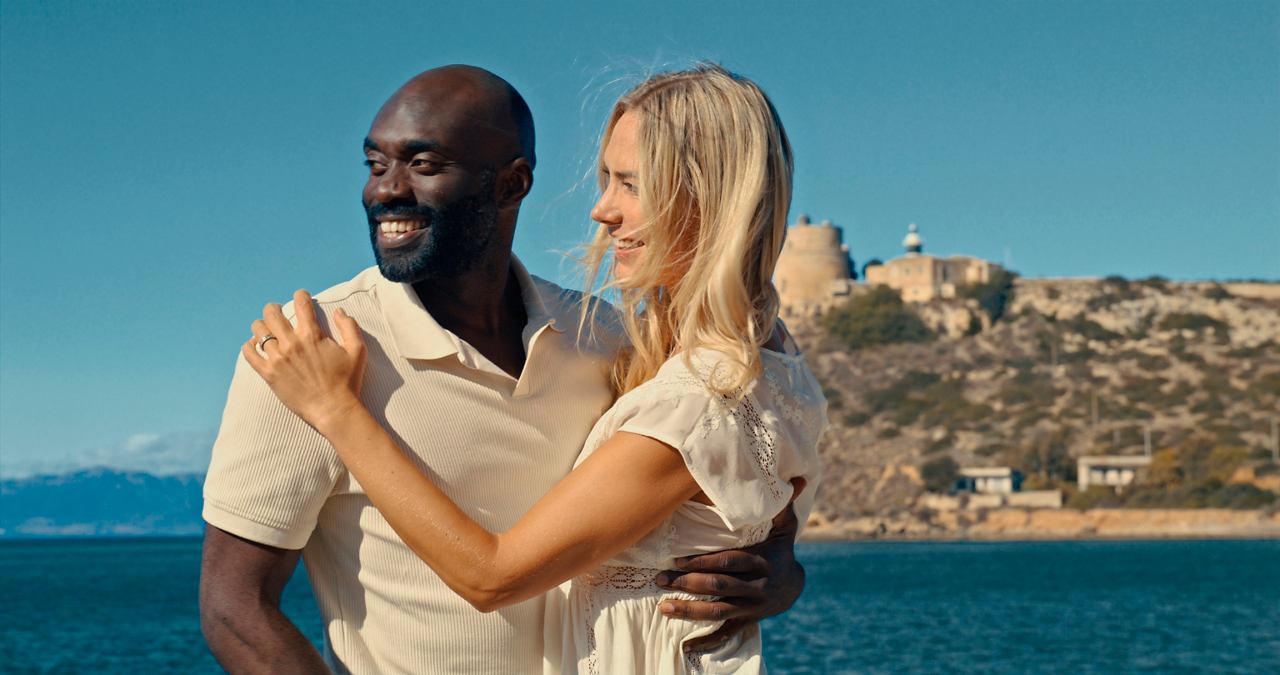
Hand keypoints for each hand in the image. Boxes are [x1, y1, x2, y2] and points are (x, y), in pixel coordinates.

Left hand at [242, 290, 367, 432]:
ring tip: (266, 330)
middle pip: (272, 313)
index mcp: (312, 335)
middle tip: (277, 312)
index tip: (301, 297)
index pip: (301, 304)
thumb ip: (349, 327)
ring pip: (258, 330)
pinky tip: (255, 346)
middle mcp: (292, 343)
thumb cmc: (348, 381)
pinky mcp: (268, 374)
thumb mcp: (357, 350)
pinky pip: (249, 354)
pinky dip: (249, 346)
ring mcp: (277, 359)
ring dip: (262, 326)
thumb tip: (339, 311)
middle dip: (274, 308)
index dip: (301, 295)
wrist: (333, 410)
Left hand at [654, 484, 806, 652]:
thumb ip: (781, 507)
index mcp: (761, 562)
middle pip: (719, 587)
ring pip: (717, 612)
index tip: (677, 559)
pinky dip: (706, 642)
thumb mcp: (784, 529)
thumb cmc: (780, 551)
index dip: (704, 561)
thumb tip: (794, 478)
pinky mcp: (746, 621)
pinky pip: (726, 634)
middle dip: (688, 584)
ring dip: (689, 611)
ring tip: (662, 607)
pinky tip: (685, 648)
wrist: (795, 587)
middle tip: (660, 579)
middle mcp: (756, 587)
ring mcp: (750, 608)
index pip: (729, 562)